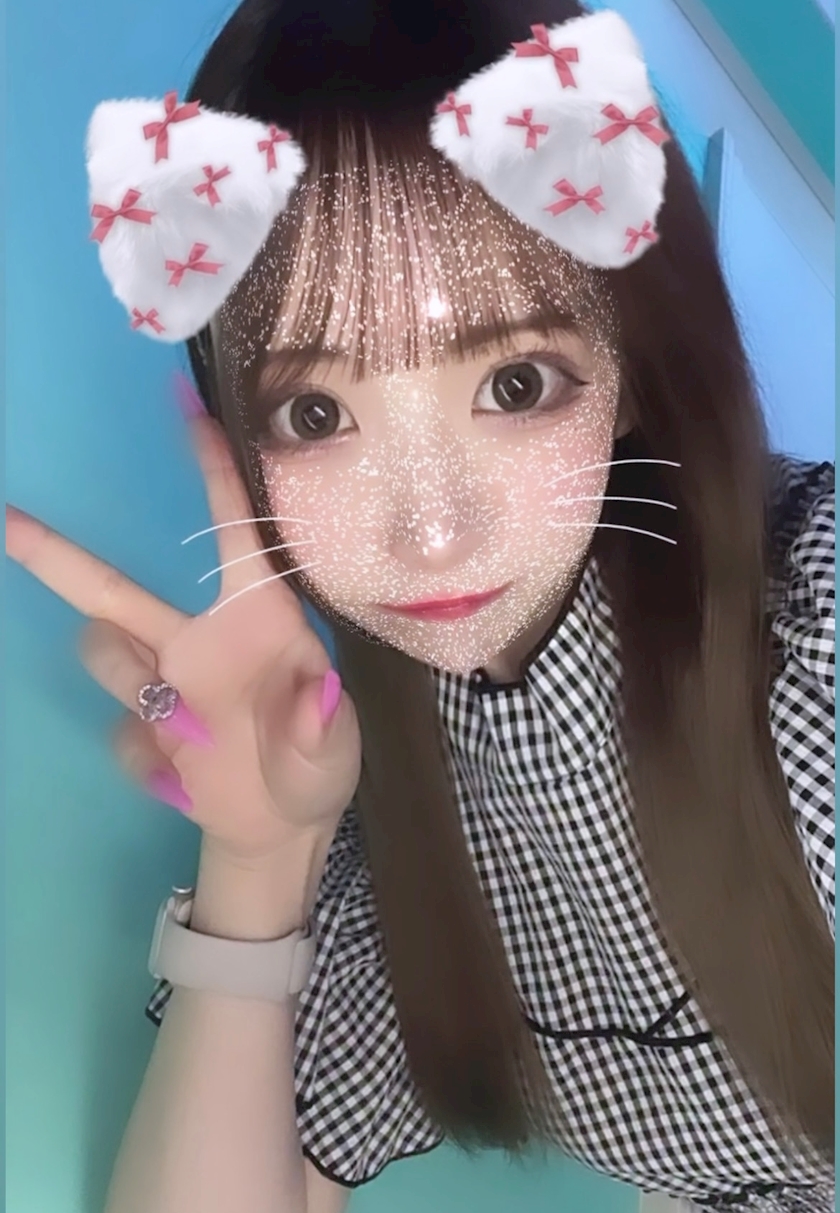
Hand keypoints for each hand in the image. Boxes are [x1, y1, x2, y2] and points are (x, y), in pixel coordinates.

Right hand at [6, 413, 361, 863]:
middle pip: (114, 589)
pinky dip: (147, 758)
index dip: (215, 475)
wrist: (280, 829)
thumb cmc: (318, 770)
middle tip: (9, 522)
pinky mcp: (143, 730)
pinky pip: (121, 731)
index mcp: (257, 621)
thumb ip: (324, 724)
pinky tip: (187, 778)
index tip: (190, 412)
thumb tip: (315, 691)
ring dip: (128, 681)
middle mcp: (199, 639)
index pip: (234, 535)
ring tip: (189, 731)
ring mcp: (164, 684)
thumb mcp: (337, 752)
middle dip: (60, 558)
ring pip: (104, 651)